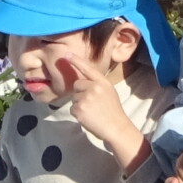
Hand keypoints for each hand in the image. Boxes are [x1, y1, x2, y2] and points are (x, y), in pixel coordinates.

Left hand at [52, 55, 147, 170]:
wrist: (116, 128)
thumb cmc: (112, 111)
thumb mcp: (109, 92)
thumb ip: (97, 85)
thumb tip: (81, 83)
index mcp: (103, 82)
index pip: (88, 69)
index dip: (76, 61)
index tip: (66, 54)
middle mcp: (94, 87)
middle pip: (77, 84)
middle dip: (80, 92)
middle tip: (91, 104)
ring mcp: (86, 98)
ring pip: (74, 97)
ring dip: (79, 105)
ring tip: (92, 112)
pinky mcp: (79, 108)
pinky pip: (72, 108)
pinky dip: (78, 114)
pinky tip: (88, 117)